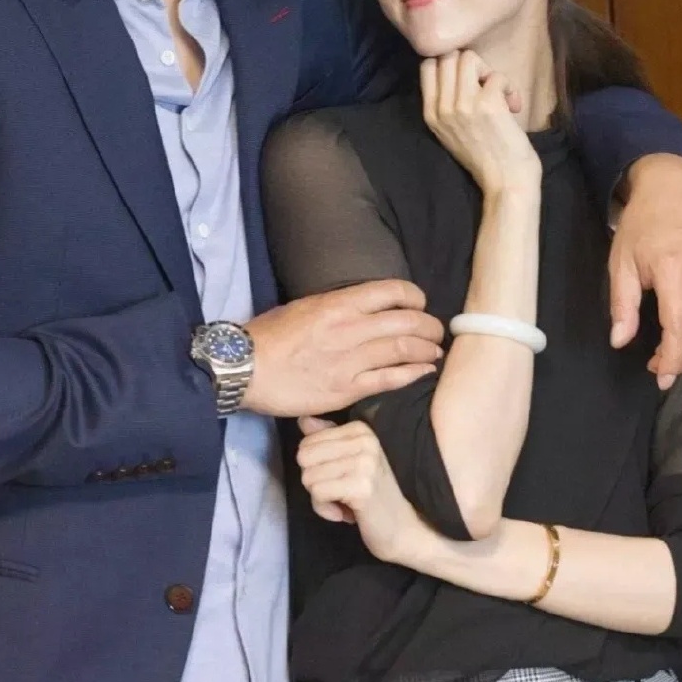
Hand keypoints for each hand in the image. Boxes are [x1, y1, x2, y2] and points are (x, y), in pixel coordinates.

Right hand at [243, 280, 443, 417]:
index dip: (415, 297)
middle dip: (429, 325)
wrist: (245, 369)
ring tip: (435, 351)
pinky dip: (413, 374)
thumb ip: (336, 307)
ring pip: (404, 350)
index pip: (391, 292)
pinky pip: (390, 380)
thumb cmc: (269, 335)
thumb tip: (361, 309)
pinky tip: (425, 372)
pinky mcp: (346, 389)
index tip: (419, 303)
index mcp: (337, 304)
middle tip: (436, 330)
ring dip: (427, 350)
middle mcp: (349, 329)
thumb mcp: (303, 307)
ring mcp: (349, 361)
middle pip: (406, 322)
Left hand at [297, 416, 421, 563]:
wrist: (403, 529)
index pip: (307, 442)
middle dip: (314, 480)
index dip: (315, 467)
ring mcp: (365, 463)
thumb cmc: (372, 495)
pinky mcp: (361, 487)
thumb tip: (303, 419)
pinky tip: (345, 513)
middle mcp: (365, 440)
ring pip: (308, 477)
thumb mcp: (349, 460)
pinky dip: (325, 509)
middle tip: (339, 491)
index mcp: (361, 429)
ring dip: (321, 498)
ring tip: (345, 502)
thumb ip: (327, 438)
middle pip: (304, 458)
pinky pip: (317, 494)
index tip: (339, 479)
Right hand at [420, 51, 540, 196]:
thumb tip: (458, 73)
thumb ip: (447, 105)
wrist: (506, 183)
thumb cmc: (484, 159)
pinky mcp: (488, 104)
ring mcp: (463, 104)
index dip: (450, 65)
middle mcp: (442, 107)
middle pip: (448, 56)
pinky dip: (509, 87)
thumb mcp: (450, 133)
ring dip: (488, 71)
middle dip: (471, 65)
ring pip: (468, 57)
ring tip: (498, 93)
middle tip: (485, 88)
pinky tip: (513, 106)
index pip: (427, 66)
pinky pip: (496, 75)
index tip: (467, 83)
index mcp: (431, 114)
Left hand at [609, 154, 681, 387]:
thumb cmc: (642, 225)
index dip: (673, 359)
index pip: (680, 328)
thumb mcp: (621, 261)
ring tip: (673, 359)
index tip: (660, 376)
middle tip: (659, 369)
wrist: (676, 192)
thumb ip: (621, 304)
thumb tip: (620, 341)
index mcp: (674, 272)